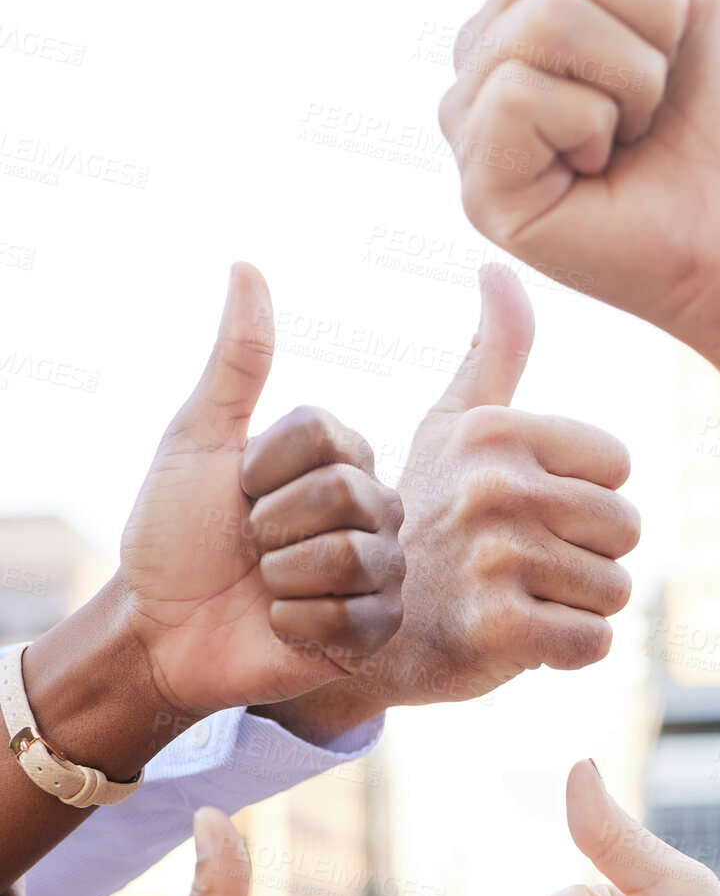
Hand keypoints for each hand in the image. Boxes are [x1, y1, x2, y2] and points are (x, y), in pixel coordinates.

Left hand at [119, 263, 404, 718]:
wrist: (162, 629)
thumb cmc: (174, 534)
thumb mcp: (197, 439)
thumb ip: (237, 360)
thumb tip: (247, 266)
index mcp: (339, 457)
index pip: (329, 436)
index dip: (266, 468)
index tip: (238, 490)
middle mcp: (372, 507)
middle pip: (346, 495)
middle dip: (273, 525)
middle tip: (251, 545)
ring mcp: (380, 569)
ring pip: (351, 557)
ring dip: (282, 578)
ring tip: (265, 586)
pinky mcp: (376, 629)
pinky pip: (355, 617)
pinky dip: (299, 623)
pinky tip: (283, 624)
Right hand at [268, 264, 639, 737]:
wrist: (360, 628)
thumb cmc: (426, 519)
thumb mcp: (451, 427)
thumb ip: (492, 352)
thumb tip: (499, 268)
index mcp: (496, 431)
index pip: (617, 468)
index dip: (584, 499)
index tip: (528, 513)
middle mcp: (495, 485)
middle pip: (625, 528)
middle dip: (589, 557)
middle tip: (524, 566)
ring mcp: (495, 557)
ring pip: (615, 589)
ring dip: (578, 606)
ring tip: (519, 598)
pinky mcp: (499, 628)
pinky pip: (593, 643)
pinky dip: (568, 653)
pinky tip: (520, 640)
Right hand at [440, 0, 719, 458]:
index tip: (684, 26)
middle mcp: (497, 45)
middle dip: (648, 15)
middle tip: (670, 92)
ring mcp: (479, 118)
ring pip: (537, 16)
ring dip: (632, 74)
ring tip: (643, 135)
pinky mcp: (481, 185)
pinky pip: (520, 91)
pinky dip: (594, 124)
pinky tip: (606, 173)